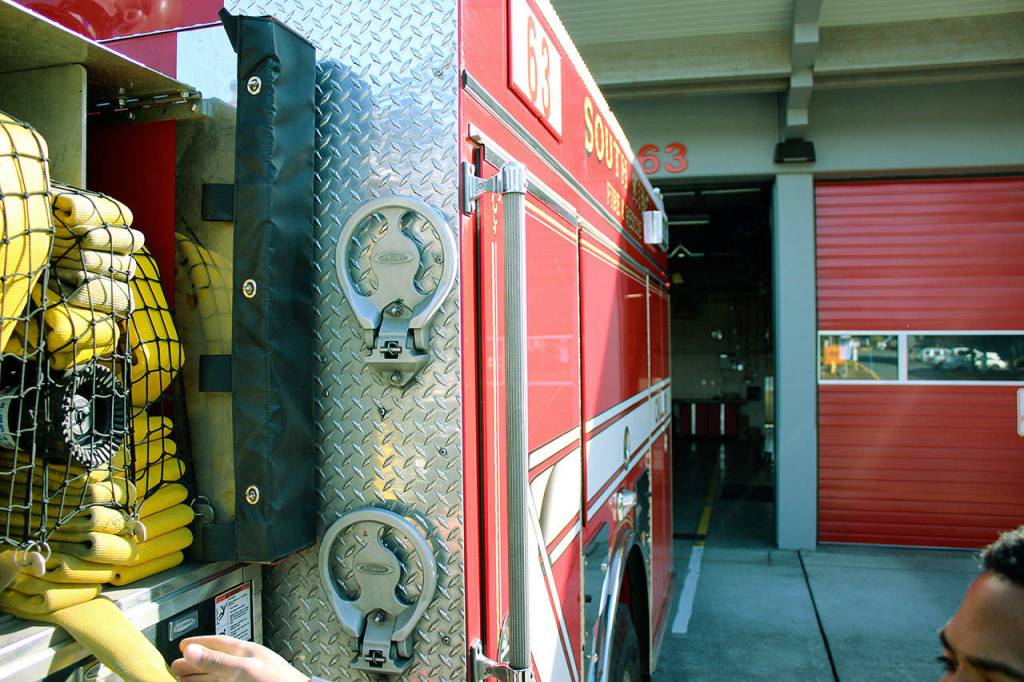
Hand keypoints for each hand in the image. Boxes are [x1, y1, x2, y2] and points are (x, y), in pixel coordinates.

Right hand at [171, 635, 308, 681]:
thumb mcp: (244, 669)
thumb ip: (217, 660)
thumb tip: (191, 650)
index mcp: (246, 652)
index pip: (219, 643)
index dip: (199, 643)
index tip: (182, 645)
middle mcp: (245, 664)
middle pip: (214, 661)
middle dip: (194, 663)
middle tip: (175, 666)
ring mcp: (245, 679)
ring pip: (216, 677)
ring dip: (198, 677)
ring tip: (181, 679)